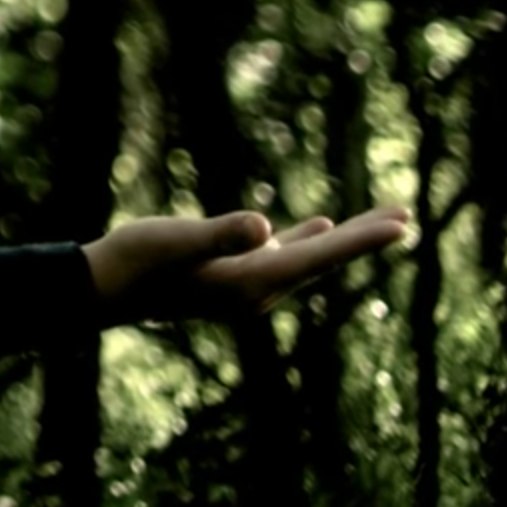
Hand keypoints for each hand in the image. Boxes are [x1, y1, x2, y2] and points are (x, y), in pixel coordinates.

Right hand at [79, 205, 413, 326]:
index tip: (402, 224)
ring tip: (380, 221)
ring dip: (344, 238)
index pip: (318, 257)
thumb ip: (219, 236)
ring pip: (308, 257)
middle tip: (406, 215)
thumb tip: (264, 228)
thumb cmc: (134, 263)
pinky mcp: (228, 275)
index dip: (361, 239)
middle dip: (365, 238)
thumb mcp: (176, 241)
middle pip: (322, 260)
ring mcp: (243, 285)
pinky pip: (282, 256)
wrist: (100, 290)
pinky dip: (307, 241)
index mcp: (250, 282)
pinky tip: (318, 225)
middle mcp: (255, 291)